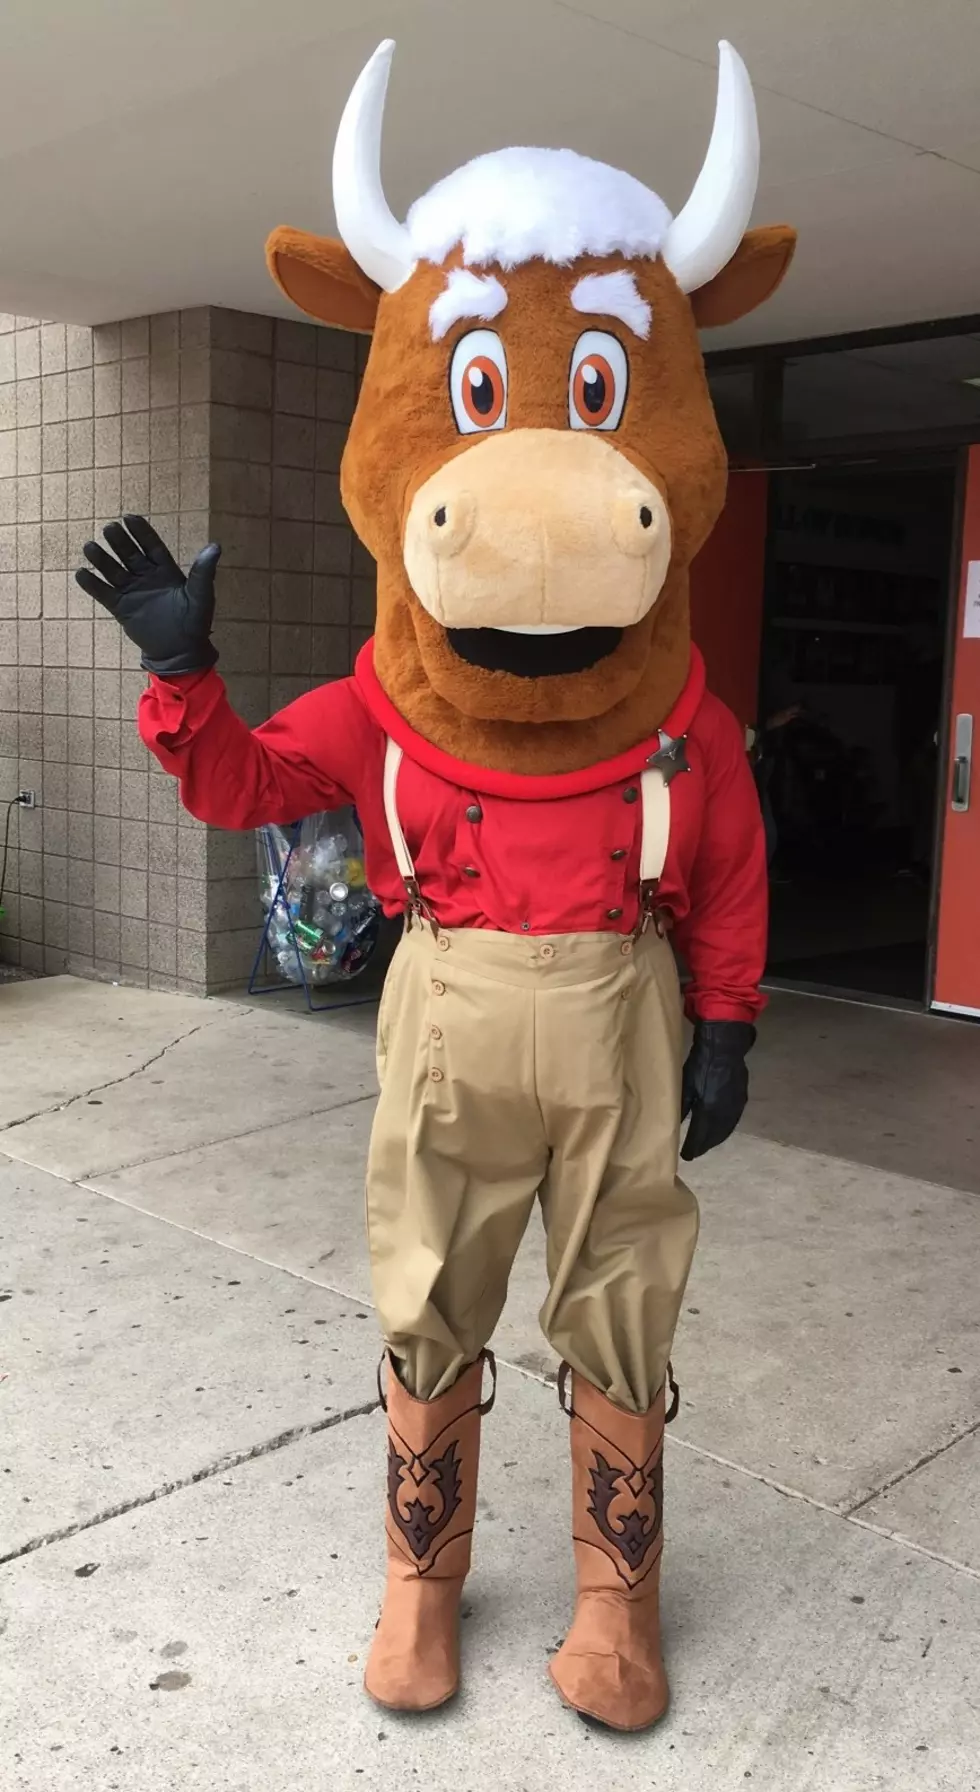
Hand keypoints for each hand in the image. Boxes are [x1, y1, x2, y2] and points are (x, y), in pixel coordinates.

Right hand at [75, 514, 220, 675]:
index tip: (129, 518)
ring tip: (89, 547)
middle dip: (119, 541)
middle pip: (129, 554)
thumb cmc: (194, 623)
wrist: (180, 652)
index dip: (141, 532)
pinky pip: (104, 593)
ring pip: (113, 570)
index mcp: (165, 570)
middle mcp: (146, 577)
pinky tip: (81, 573)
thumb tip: (215, 546)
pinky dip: (92, 584)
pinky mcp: (121, 608)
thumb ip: (203, 572)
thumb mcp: (201, 596)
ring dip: (101, 559)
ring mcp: (132, 591)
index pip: (151, 546)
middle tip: (109, 528)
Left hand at [680, 1020, 755, 1160]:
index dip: (693, 1147)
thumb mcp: (686, 1084)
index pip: (700, 1136)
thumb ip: (681, 1106)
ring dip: (716, 1139)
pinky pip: (733, 1121)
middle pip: (714, 1136)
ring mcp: (736, 1106)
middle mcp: (724, 1112)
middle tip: (695, 1152)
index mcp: (709, 1110)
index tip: (685, 1156)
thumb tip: (672, 1124)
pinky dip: (725, 1129)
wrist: (726, 1046)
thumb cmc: (701, 1063)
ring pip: (725, 1130)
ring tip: (706, 1144)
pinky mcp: (742, 1099)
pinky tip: (720, 1129)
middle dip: (704, 1145)